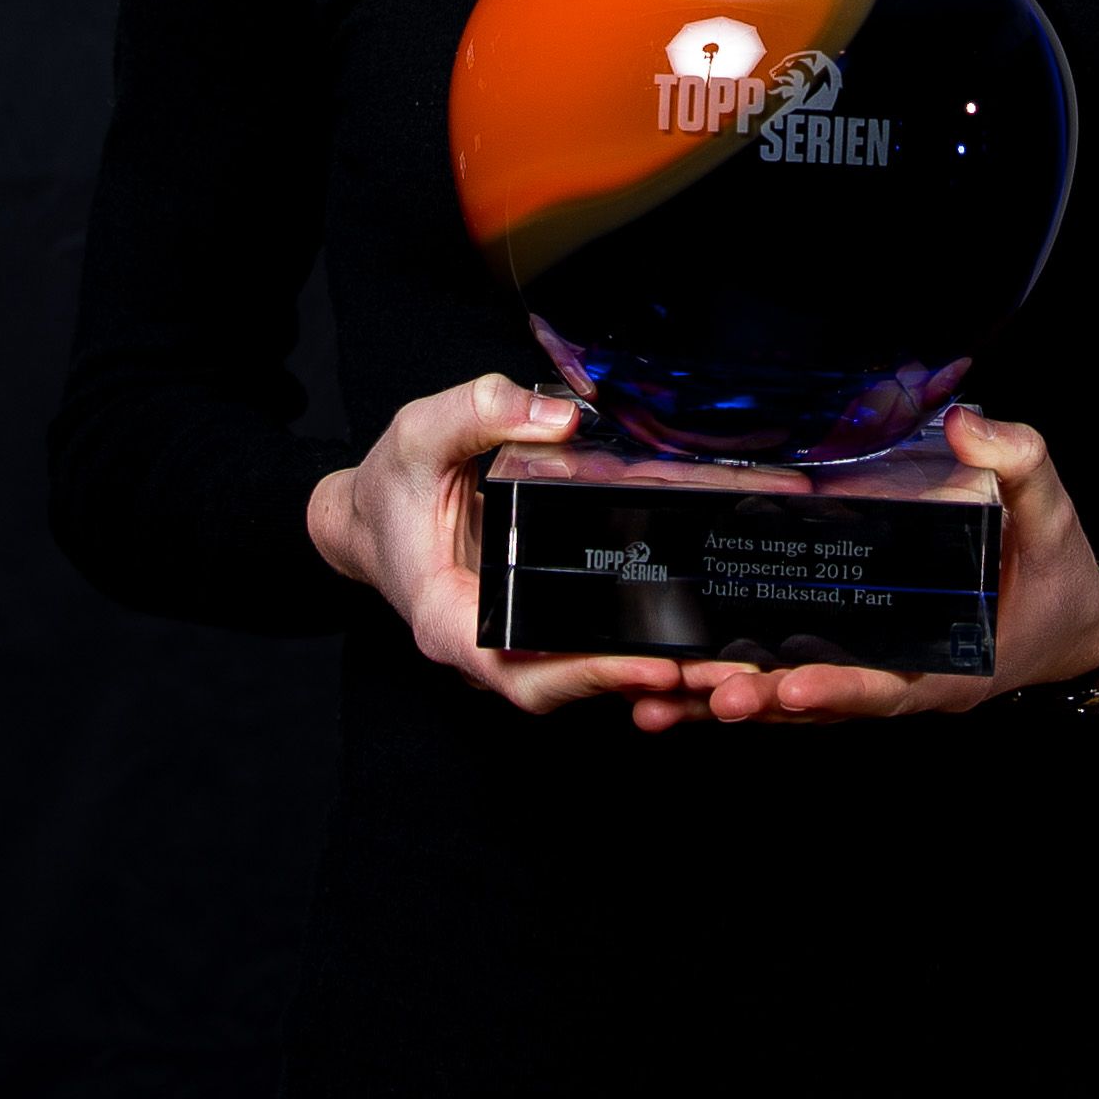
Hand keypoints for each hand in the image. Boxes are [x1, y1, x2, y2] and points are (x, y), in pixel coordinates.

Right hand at [309, 374, 696, 717]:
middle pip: (566, 686)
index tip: (644, 666)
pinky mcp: (537, 621)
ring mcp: (512, 638)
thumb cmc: (391, 485)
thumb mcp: (419, 434)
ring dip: (649, 676)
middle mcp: (482, 644)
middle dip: (639, 683)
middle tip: (714, 669)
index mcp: (447, 618)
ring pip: (582, 675)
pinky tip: (693, 637)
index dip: (584, 676)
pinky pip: (586, 645)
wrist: (374, 511)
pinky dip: (636, 647)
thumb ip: (480, 412)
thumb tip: (560, 416)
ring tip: (724, 663)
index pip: (517, 672)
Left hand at [653, 406, 1098, 730]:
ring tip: (654, 699)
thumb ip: (1017, 463)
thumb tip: (968, 423)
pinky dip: (720, 689)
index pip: (890, 682)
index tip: (792, 684)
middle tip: (701, 690)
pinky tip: (659, 695)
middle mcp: (899, 677)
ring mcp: (862, 670)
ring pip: (784, 698)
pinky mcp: (836, 656)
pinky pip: (775, 678)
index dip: (843, 687)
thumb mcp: (1050, 508)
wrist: (1060, 612)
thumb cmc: (1053, 562)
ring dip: (721, 702)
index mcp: (950, 662)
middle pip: (819, 700)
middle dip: (758, 698)